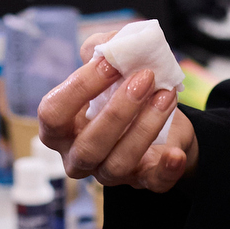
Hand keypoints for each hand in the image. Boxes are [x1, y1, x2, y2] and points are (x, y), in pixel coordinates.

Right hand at [36, 37, 194, 191]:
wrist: (158, 112)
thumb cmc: (121, 87)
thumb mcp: (110, 63)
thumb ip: (104, 47)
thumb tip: (114, 45)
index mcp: (60, 127)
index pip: (53, 114)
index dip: (80, 88)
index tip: (110, 62)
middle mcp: (77, 156)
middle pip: (88, 146)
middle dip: (118, 110)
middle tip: (145, 77)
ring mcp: (108, 172)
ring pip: (118, 164)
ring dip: (145, 127)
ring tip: (166, 95)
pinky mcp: (142, 179)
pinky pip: (152, 184)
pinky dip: (165, 170)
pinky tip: (176, 154)